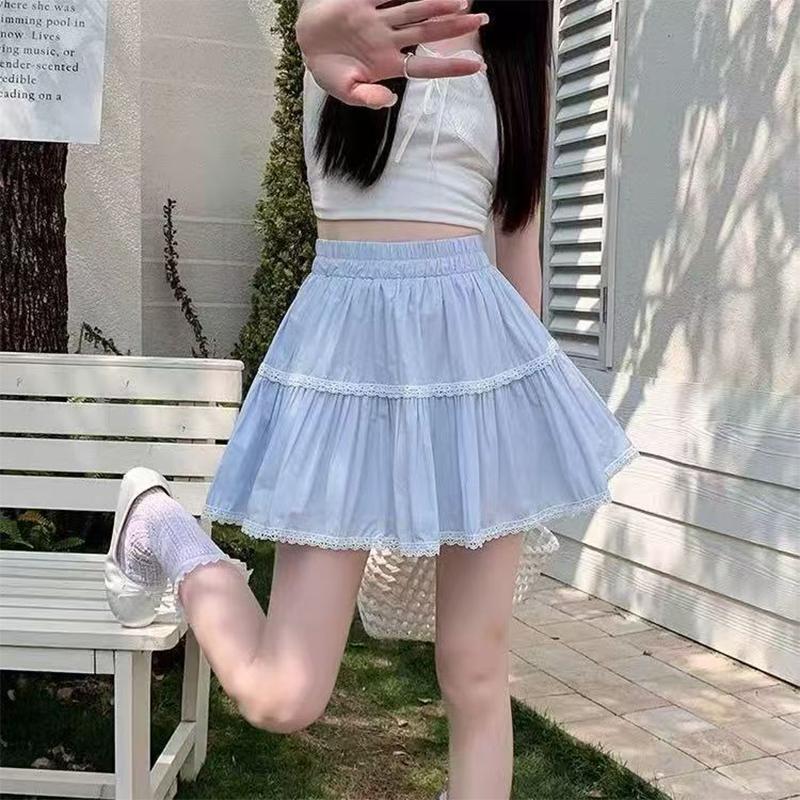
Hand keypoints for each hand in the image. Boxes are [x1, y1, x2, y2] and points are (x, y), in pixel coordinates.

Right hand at [296, 0, 488, 108]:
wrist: (305, 42)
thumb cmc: (328, 69)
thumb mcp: (345, 92)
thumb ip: (367, 97)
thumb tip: (389, 101)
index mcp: (388, 65)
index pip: (425, 67)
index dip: (450, 67)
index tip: (477, 67)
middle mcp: (389, 40)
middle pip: (427, 32)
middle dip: (454, 27)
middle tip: (483, 20)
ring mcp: (378, 19)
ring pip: (414, 9)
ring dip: (439, 5)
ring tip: (464, 1)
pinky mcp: (363, 0)